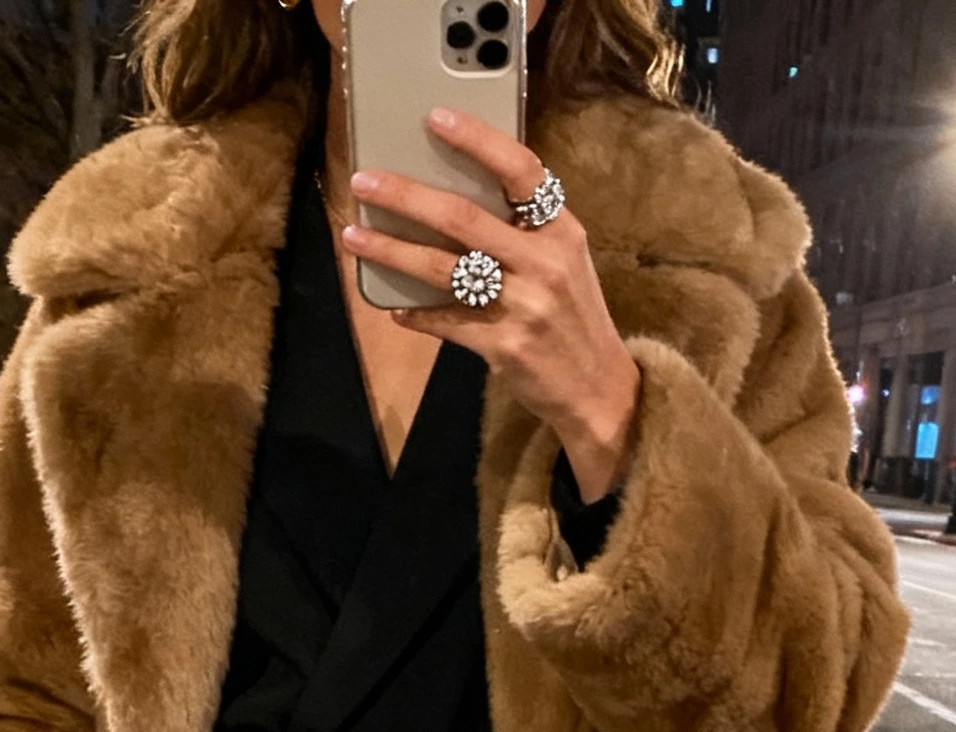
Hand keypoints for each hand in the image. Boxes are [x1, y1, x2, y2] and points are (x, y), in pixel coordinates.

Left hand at [343, 109, 638, 503]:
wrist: (600, 390)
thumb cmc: (573, 318)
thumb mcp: (566, 262)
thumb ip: (525, 230)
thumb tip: (457, 200)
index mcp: (561, 231)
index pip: (521, 170)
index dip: (477, 140)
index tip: (436, 118)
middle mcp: (544, 263)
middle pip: (464, 218)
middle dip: (406, 196)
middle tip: (364, 182)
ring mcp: (524, 306)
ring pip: (444, 269)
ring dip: (392, 251)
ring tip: (355, 236)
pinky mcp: (505, 347)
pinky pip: (447, 322)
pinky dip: (417, 314)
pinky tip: (394, 308)